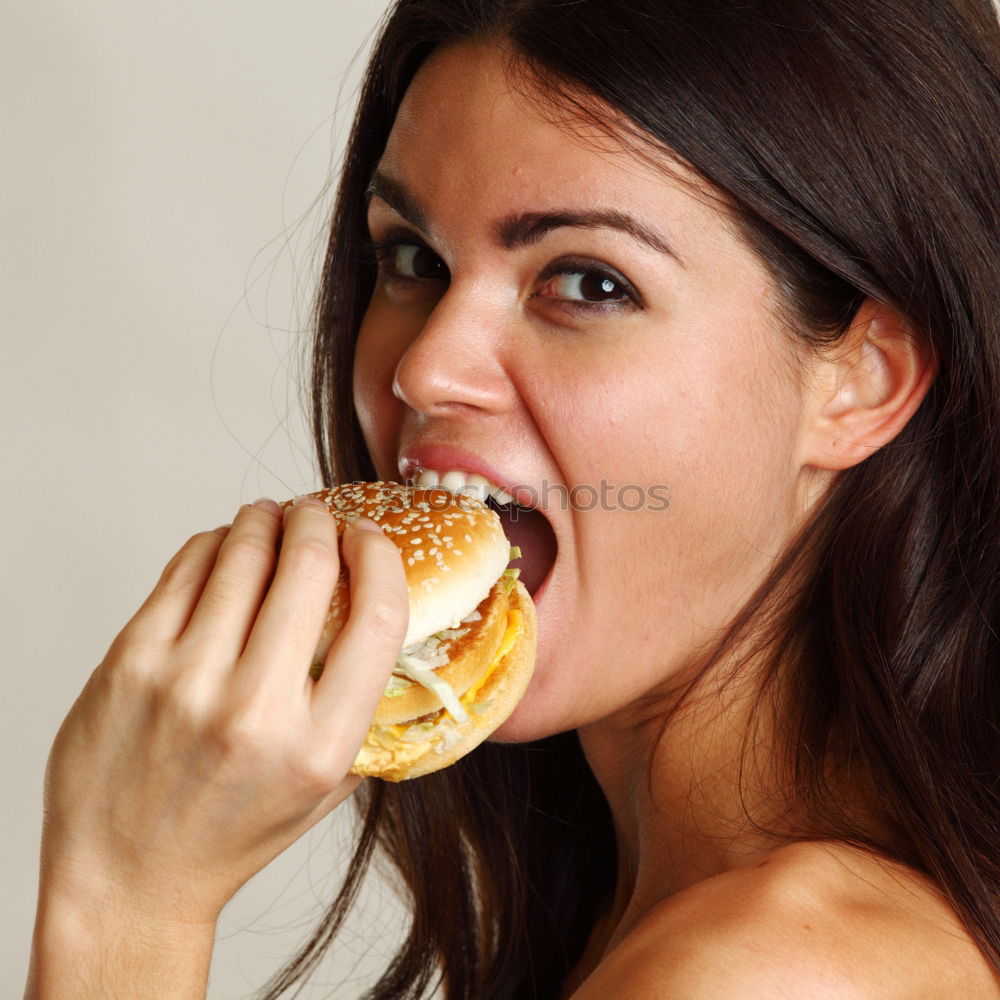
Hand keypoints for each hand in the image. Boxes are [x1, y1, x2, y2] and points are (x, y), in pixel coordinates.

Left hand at [38, 496, 407, 927]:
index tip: (371, 539)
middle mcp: (255, 711)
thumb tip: (382, 621)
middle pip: (309, 568)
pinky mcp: (129, 662)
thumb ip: (364, 711)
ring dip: (264, 521)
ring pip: (242, 555)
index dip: (381, 559)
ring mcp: (185, 682)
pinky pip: (184, 570)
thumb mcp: (325, 789)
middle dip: (319, 522)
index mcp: (319, 747)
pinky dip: (214, 544)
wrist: (126, 878)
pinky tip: (224, 545)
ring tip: (270, 516)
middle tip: (317, 514)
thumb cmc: (231, 833)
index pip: (378, 619)